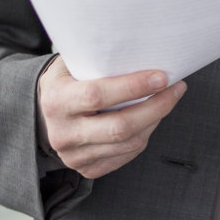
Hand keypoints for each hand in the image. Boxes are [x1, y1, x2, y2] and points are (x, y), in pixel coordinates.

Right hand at [35, 55, 186, 178]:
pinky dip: (145, 135)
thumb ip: (99, 60)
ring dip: (156, 120)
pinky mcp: (87, 169)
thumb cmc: (67, 79)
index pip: (97, 95)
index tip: (162, 76)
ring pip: (128, 143)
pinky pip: (126, 155)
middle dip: (156, 107)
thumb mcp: (73, 63)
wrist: (42, 112)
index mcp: (57, 101)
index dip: (133, 87)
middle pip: (119, 127)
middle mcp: (62, 133)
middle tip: (177, 88)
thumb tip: (145, 51)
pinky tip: (153, 118)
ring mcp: (74, 155)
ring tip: (169, 99)